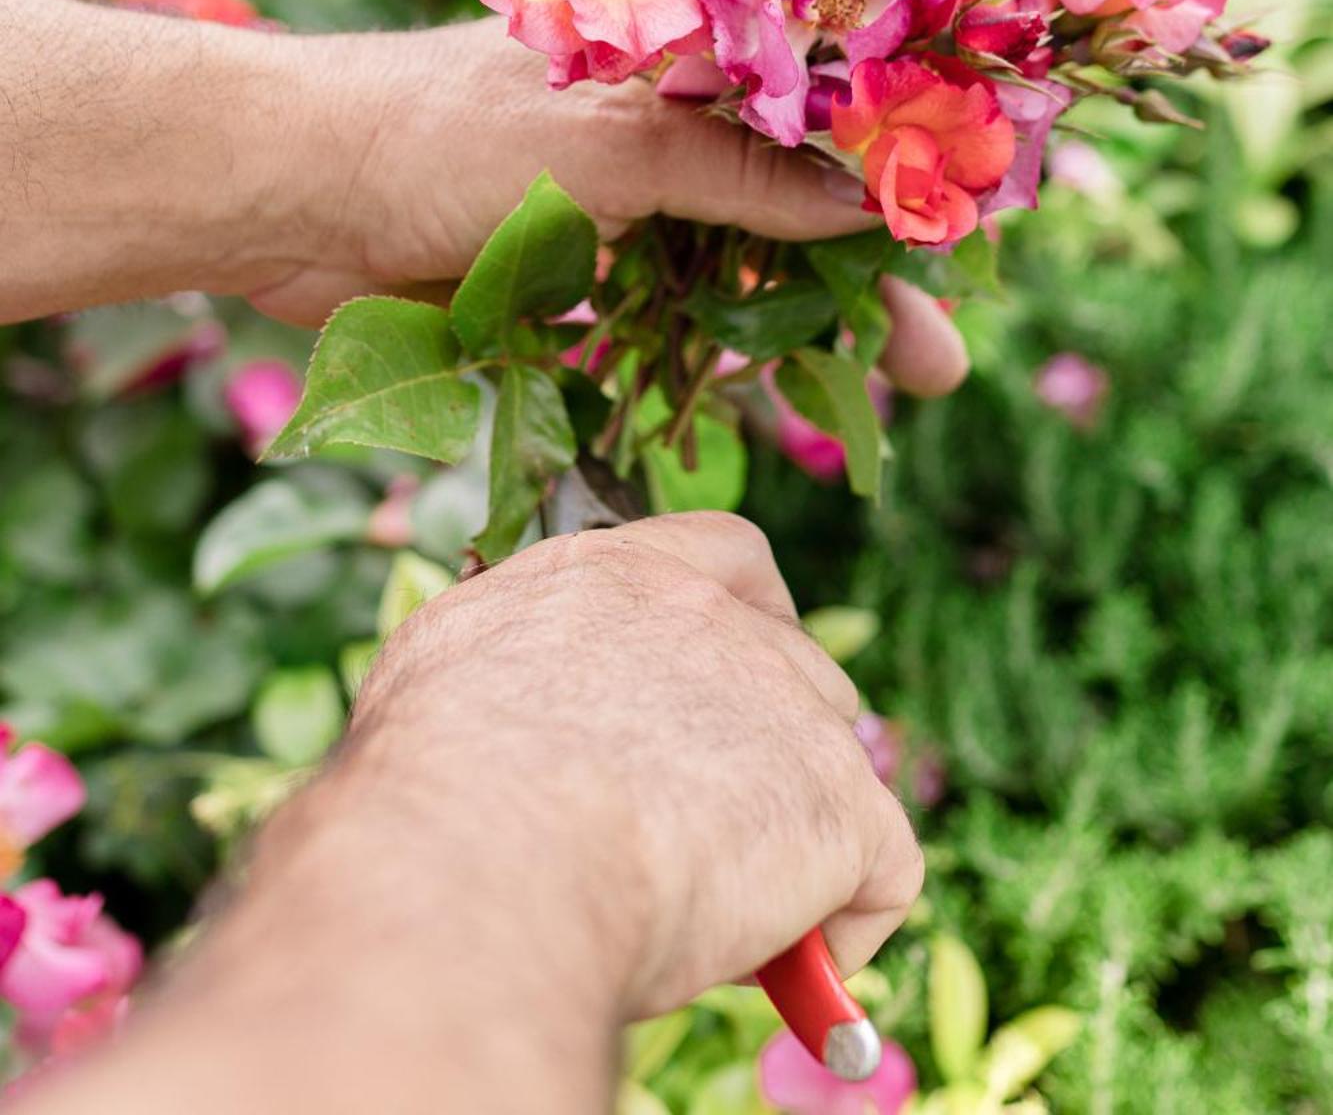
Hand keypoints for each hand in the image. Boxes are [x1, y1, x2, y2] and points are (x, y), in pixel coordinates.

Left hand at [0, 0, 967, 400]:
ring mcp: (606, 206)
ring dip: (789, 336)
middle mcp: (649, 128)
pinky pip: (654, 326)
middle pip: (784, 209)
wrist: (286, 194)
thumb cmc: (445, 136)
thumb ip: (740, 175)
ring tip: (865, 405)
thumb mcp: (612, 145)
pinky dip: (700, 362)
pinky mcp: (560, 275)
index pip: (812, 115)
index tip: (957, 250)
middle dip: (857, 287)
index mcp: (671, 62)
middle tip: (935, 369)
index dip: (888, 178)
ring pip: (727, 277)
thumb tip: (873, 200)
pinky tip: (751, 404)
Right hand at [38, 516, 920, 1114]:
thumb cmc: (425, 794)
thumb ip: (517, 667)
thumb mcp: (448, 672)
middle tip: (715, 841)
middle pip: (797, 670)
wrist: (473, 863)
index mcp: (614, 575)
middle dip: (777, 751)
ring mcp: (785, 700)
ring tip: (724, 915)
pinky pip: (882, 871)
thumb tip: (519, 720)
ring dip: (798, 837)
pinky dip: (844, 925)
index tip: (743, 687)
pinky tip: (780, 966)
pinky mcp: (837, 799)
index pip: (726, 558)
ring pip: (839, 768)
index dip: (752, 621)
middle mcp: (710, 615)